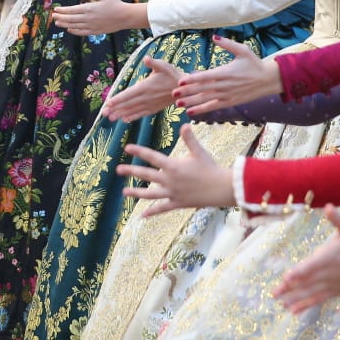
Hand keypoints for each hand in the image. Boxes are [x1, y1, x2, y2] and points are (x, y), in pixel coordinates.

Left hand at [54, 0, 143, 37]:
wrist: (125, 16)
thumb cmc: (114, 4)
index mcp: (89, 8)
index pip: (72, 10)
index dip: (62, 10)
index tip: (55, 9)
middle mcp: (88, 18)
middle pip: (71, 19)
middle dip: (60, 18)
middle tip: (53, 16)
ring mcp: (91, 26)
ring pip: (74, 26)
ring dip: (65, 25)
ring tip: (57, 23)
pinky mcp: (95, 32)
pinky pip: (82, 32)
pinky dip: (74, 31)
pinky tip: (69, 29)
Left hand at [101, 57, 183, 121]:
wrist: (184, 88)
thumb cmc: (172, 74)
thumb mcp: (164, 65)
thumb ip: (153, 63)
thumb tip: (147, 59)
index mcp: (146, 87)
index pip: (128, 94)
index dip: (118, 99)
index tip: (107, 104)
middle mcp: (146, 97)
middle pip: (128, 104)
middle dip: (115, 109)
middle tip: (104, 114)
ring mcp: (150, 104)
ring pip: (133, 110)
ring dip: (121, 114)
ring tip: (110, 118)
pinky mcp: (154, 108)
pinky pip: (141, 113)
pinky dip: (133, 116)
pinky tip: (125, 119)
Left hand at [116, 127, 235, 215]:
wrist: (221, 189)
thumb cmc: (210, 168)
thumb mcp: (199, 152)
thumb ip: (190, 139)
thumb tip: (185, 124)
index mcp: (172, 166)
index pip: (152, 157)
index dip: (139, 151)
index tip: (127, 148)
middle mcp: (169, 180)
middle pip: (146, 175)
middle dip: (131, 172)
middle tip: (118, 170)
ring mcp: (172, 193)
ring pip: (150, 194)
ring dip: (136, 193)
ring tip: (124, 193)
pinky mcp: (177, 203)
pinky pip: (162, 208)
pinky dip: (152, 212)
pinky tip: (142, 215)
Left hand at [173, 37, 282, 114]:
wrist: (268, 79)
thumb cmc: (254, 63)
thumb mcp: (242, 50)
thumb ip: (227, 44)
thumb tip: (215, 36)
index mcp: (225, 72)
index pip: (205, 77)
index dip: (192, 80)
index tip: (180, 81)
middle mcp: (225, 85)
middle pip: (202, 89)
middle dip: (187, 92)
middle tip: (173, 93)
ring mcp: (227, 95)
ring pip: (206, 100)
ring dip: (191, 102)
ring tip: (177, 105)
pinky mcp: (230, 102)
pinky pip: (213, 107)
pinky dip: (202, 110)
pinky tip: (191, 112)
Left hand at [273, 205, 339, 313]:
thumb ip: (337, 219)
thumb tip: (329, 206)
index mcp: (328, 258)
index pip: (312, 266)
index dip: (299, 272)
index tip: (287, 277)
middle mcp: (329, 274)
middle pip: (306, 282)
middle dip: (289, 288)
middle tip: (274, 293)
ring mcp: (332, 284)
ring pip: (310, 293)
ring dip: (295, 298)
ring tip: (280, 304)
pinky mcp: (336, 291)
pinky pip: (318, 299)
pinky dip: (306, 304)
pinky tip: (294, 311)